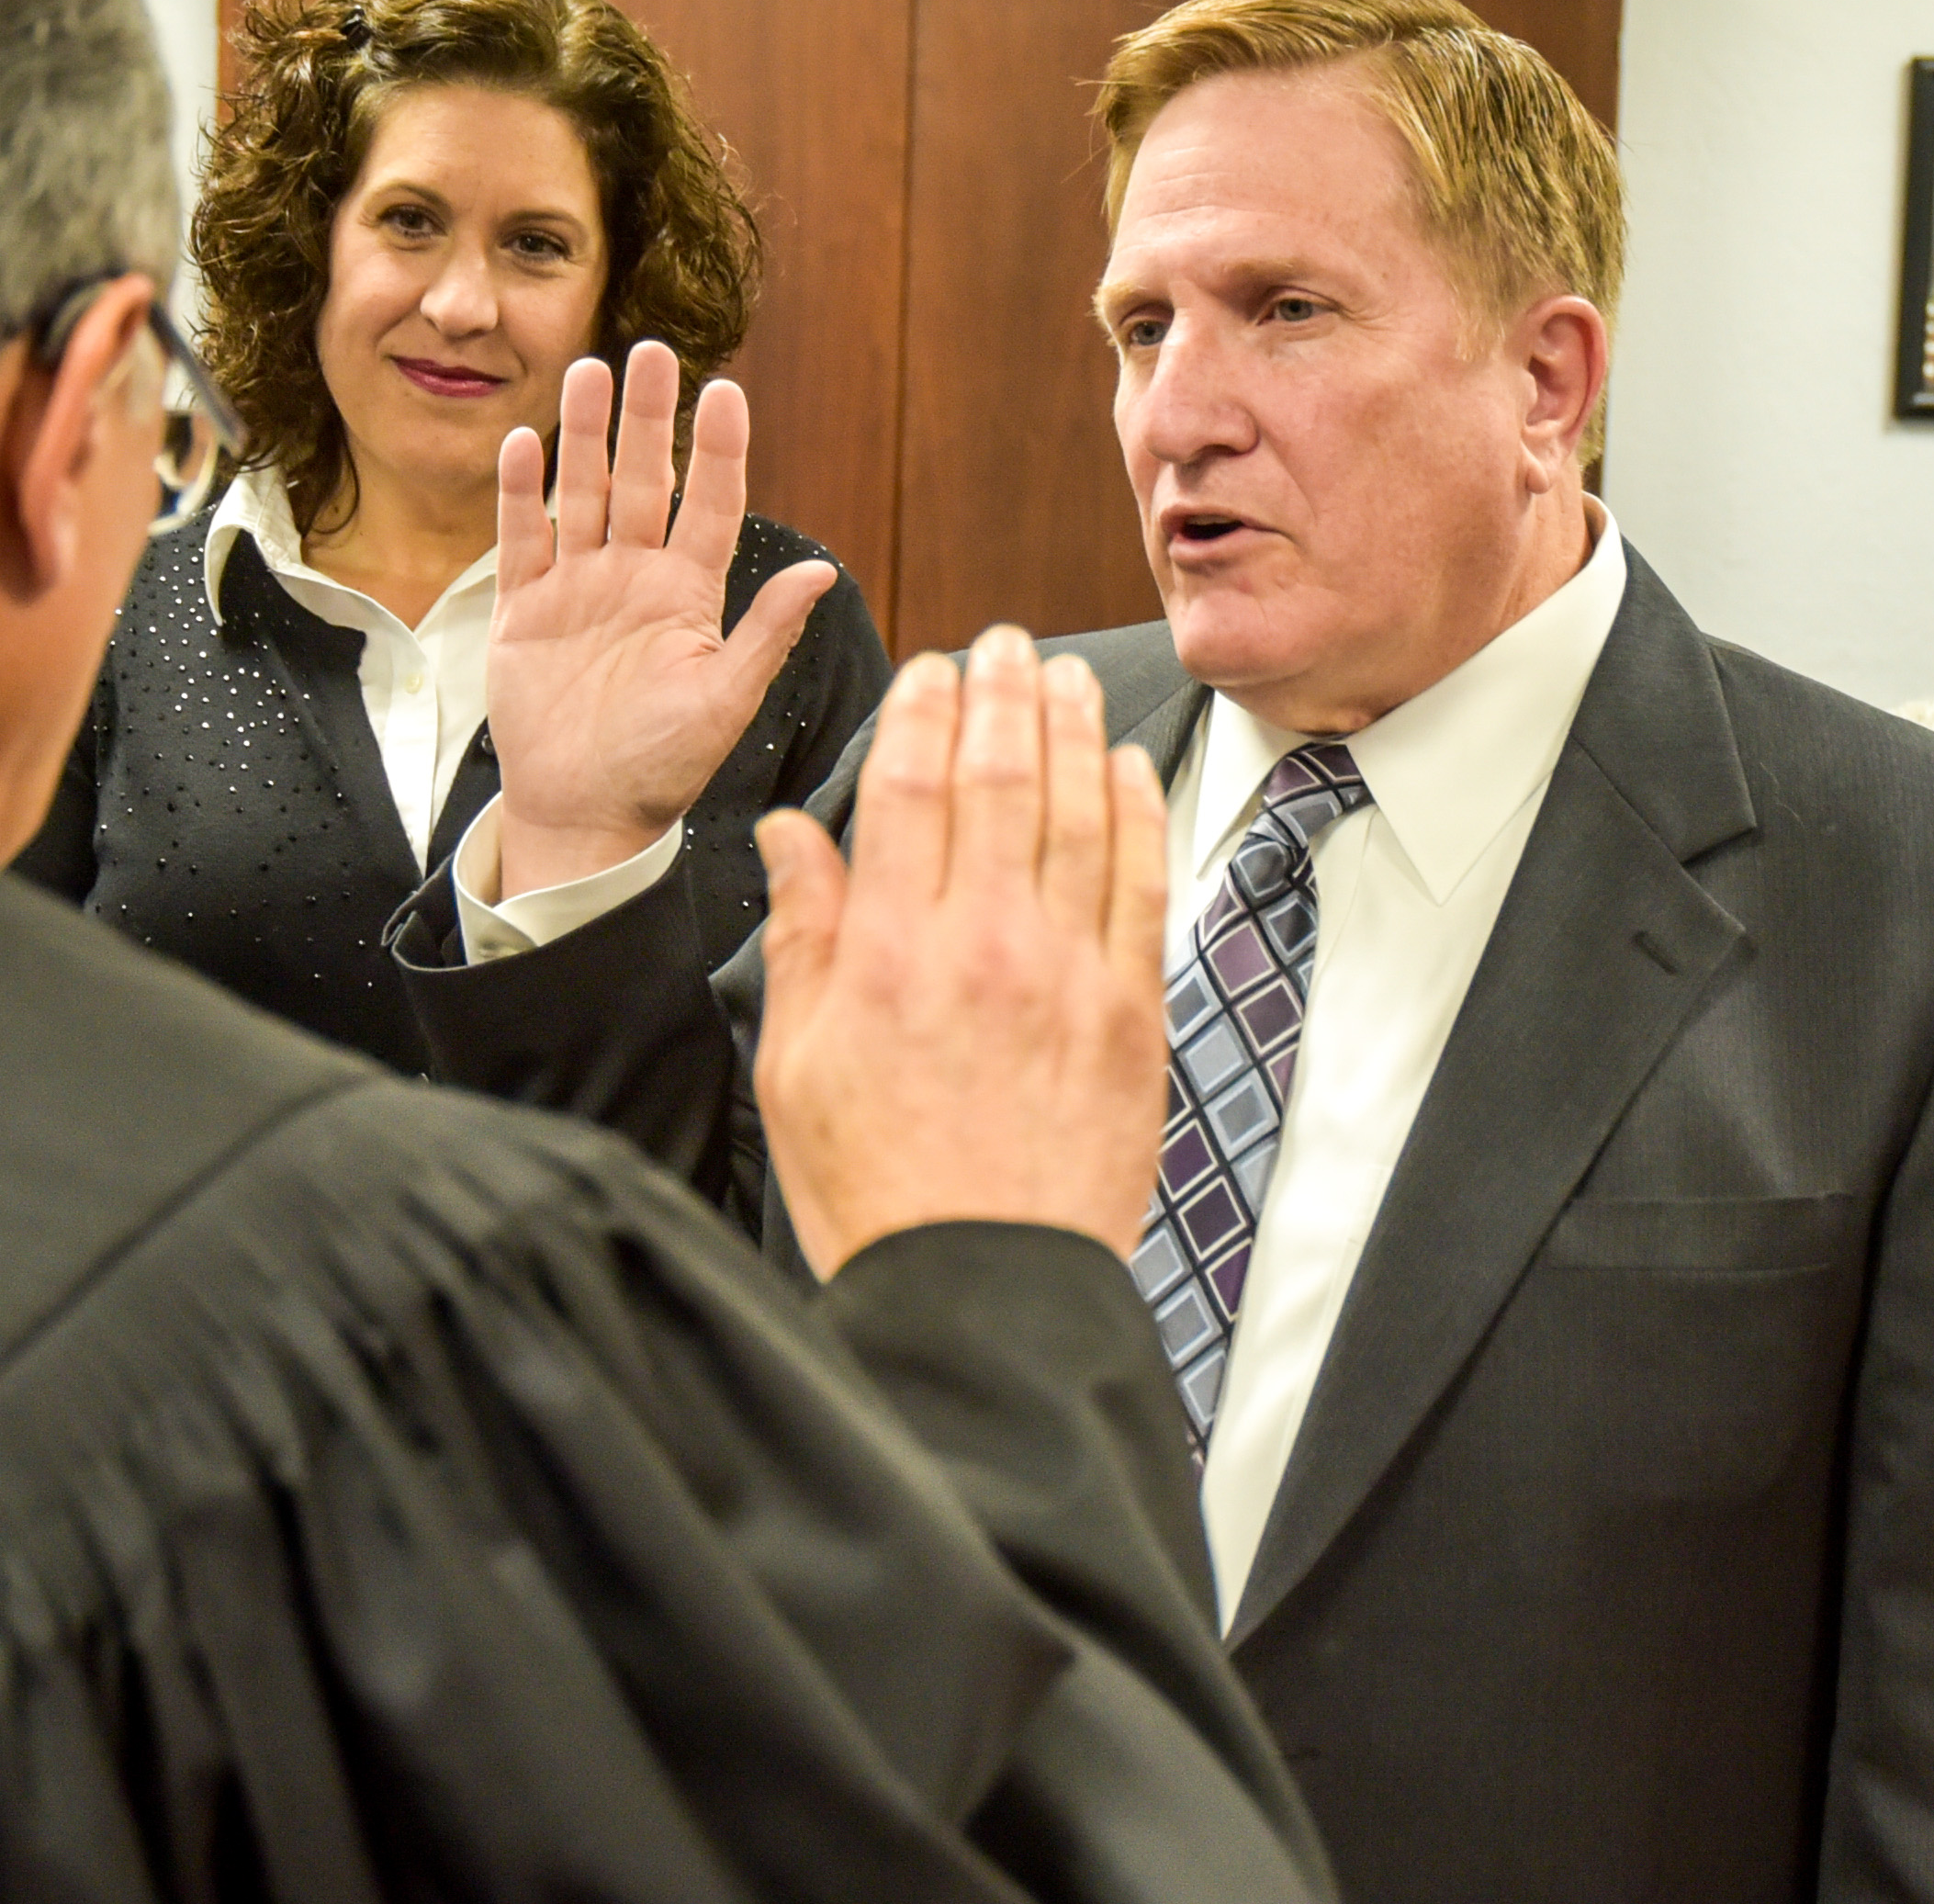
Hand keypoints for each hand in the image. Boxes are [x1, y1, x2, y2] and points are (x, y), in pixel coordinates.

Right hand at [485, 341, 835, 895]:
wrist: (583, 815)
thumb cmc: (663, 768)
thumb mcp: (725, 702)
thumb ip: (766, 633)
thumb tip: (823, 571)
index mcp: (690, 595)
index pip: (712, 504)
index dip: (720, 449)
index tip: (726, 390)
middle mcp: (636, 577)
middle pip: (645, 479)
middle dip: (649, 417)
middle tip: (653, 351)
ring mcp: (578, 588)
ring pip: (583, 492)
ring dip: (585, 434)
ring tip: (590, 370)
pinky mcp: (524, 610)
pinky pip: (521, 538)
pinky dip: (520, 492)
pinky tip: (525, 442)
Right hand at [751, 626, 1173, 1276]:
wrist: (982, 1289)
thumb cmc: (878, 1190)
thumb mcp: (795, 1067)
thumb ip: (804, 938)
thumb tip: (792, 839)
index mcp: (886, 957)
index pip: (911, 791)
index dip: (924, 713)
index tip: (932, 670)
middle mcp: (981, 947)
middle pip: (1001, 779)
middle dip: (1002, 693)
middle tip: (1004, 643)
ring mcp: (1067, 976)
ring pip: (1078, 814)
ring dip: (1072, 730)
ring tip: (1065, 676)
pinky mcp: (1130, 1015)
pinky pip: (1141, 885)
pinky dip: (1135, 814)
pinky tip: (1127, 770)